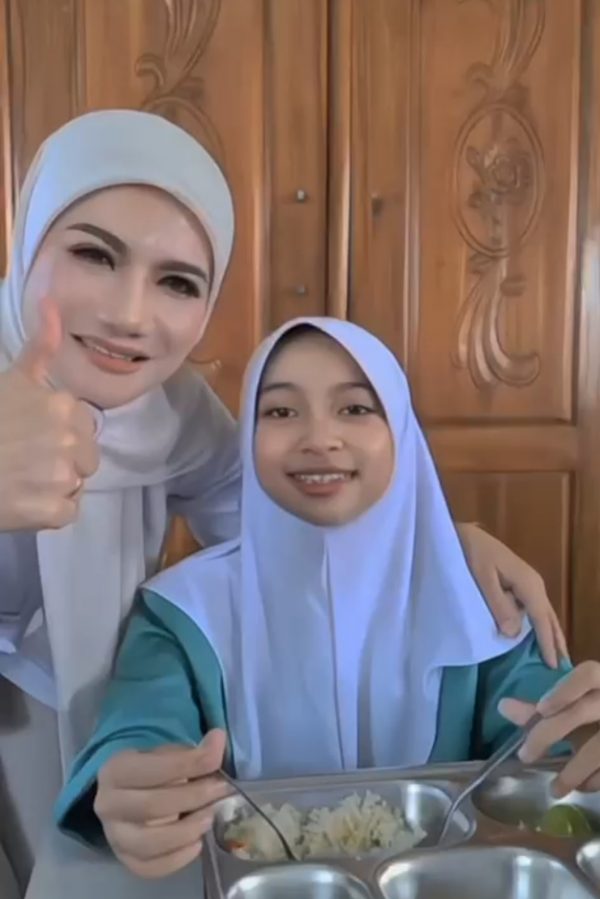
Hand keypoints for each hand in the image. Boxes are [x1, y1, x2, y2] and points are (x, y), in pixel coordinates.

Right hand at [0, 297, 98, 530]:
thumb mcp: (11, 380)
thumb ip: (41, 347)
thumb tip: (52, 302)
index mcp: (63, 406)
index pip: (83, 428)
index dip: (59, 435)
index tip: (31, 437)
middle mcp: (70, 439)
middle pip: (86, 458)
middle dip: (62, 461)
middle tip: (23, 460)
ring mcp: (63, 477)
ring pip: (76, 485)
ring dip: (54, 486)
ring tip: (20, 479)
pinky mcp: (54, 511)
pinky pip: (68, 513)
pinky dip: (48, 513)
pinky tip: (23, 501)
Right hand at [95, 730, 228, 878]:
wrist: (130, 795)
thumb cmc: (153, 771)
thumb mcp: (168, 753)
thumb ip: (191, 751)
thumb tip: (217, 741)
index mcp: (116, 770)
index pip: (153, 769)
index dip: (188, 763)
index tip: (216, 757)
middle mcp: (108, 805)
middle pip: (152, 806)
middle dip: (193, 797)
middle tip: (222, 789)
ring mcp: (114, 836)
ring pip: (150, 842)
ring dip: (187, 830)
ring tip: (210, 816)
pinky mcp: (125, 860)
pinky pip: (151, 868)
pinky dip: (178, 858)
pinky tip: (197, 843)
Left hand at [457, 523, 567, 668]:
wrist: (464, 534)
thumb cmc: (471, 554)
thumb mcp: (481, 579)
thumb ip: (498, 605)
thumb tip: (514, 634)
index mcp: (528, 583)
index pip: (541, 619)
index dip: (547, 643)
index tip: (553, 666)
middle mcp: (534, 583)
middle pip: (549, 617)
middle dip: (556, 641)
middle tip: (561, 668)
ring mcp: (528, 582)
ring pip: (544, 614)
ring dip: (550, 634)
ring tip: (555, 656)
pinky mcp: (520, 583)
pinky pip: (535, 609)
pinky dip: (541, 624)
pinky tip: (539, 635)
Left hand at [499, 661, 599, 796]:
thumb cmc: (595, 714)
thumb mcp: (574, 710)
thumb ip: (540, 708)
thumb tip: (503, 706)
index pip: (588, 674)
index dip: (564, 690)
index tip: (541, 708)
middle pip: (580, 711)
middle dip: (549, 733)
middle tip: (525, 756)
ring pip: (598, 749)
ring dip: (573, 771)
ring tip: (554, 790)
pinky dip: (595, 780)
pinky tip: (581, 788)